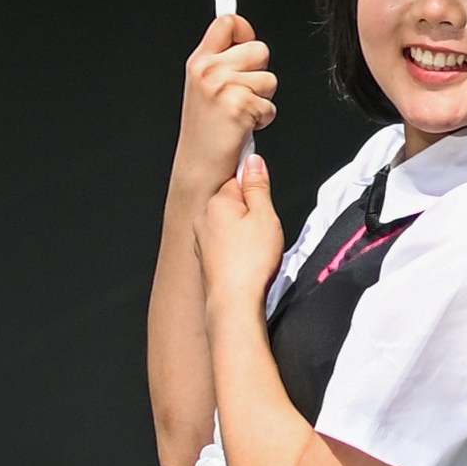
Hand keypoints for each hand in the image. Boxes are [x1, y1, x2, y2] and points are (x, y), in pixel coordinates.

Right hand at [173, 13, 275, 202]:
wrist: (199, 169)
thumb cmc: (206, 134)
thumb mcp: (205, 88)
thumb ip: (222, 63)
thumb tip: (247, 42)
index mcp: (199, 61)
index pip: (228, 21)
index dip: (246, 31)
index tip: (247, 46)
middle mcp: (208, 70)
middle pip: (259, 49)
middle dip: (260, 73)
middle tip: (242, 95)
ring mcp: (222, 86)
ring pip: (269, 78)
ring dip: (263, 99)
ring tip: (241, 114)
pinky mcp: (238, 104)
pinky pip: (270, 103)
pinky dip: (263, 118)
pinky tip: (244, 127)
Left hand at [196, 153, 283, 316]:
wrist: (234, 304)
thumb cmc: (250, 264)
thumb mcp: (265, 216)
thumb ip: (258, 186)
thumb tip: (253, 161)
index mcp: (217, 202)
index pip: (239, 180)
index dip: (258, 191)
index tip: (265, 204)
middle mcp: (203, 218)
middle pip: (234, 203)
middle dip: (251, 214)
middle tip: (264, 232)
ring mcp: (201, 239)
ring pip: (229, 224)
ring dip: (244, 233)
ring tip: (256, 250)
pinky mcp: (204, 258)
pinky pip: (224, 244)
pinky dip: (236, 249)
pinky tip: (246, 261)